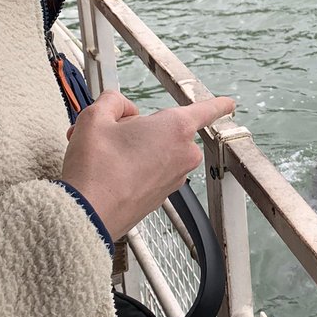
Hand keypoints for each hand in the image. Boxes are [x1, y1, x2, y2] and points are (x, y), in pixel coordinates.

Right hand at [61, 91, 235, 238]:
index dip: (218, 105)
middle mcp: (183, 153)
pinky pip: (150, 170)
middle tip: (106, 133)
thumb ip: (113, 101)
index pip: (205, 110)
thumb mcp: (96, 117)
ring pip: (155, 150)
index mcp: (175, 128)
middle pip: (164, 128)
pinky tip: (106, 173)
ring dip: (130, 148)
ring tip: (100, 156)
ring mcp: (175, 178)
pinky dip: (131, 168)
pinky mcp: (161, 196)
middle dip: (136, 127)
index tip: (230, 104)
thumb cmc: (95, 167)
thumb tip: (120, 108)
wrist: (87, 214)